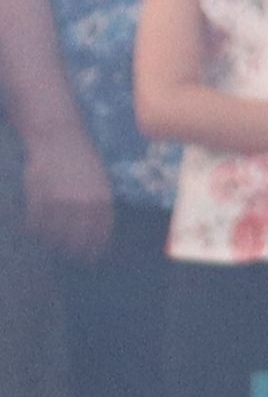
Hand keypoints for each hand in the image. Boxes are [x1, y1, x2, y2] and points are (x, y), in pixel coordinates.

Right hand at [18, 123, 111, 255]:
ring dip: (52, 242)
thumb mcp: (100, 183)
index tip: (91, 259)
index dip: (94, 250)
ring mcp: (60, 201)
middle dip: (72, 251)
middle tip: (68, 256)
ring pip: (54, 234)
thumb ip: (99, 207)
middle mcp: (83, 204)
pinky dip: (34, 229)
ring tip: (51, 244)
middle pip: (77, 240)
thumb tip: (98, 235)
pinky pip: (36, 222)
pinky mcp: (40, 197)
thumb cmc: (82, 162)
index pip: (100, 235)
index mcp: (103, 201)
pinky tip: (34, 229)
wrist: (60, 137)